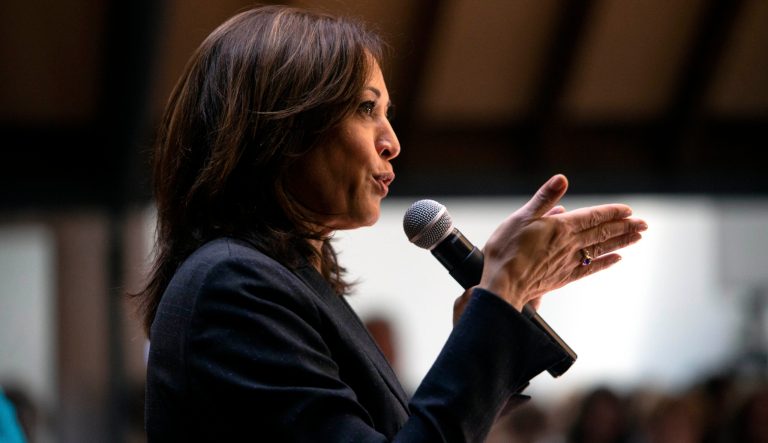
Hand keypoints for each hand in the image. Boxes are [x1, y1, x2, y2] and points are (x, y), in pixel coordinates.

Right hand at [479, 174, 646, 310]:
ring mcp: (568, 262)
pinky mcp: (563, 277)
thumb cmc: (507, 249)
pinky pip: (590, 268)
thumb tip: (562, 179)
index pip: (593, 216)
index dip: (612, 212)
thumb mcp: (521, 216)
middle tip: (644, 224)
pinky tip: (616, 260)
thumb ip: (544, 198)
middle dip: (625, 227)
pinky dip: (605, 263)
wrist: (504, 283)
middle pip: (603, 233)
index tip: (629, 210)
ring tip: (637, 238)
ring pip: (601, 249)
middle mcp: (570, 244)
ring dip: (621, 242)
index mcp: (561, 227)